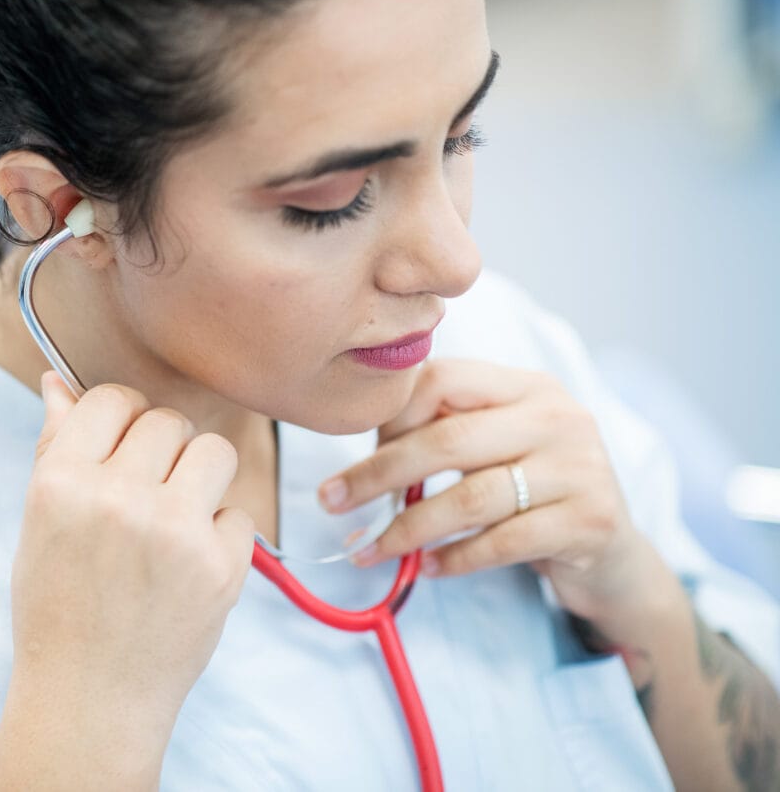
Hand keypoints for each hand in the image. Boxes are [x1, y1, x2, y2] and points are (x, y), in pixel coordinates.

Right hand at [10, 371, 255, 726]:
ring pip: (215, 451)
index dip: (121, 420)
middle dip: (163, 452)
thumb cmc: (58, 609)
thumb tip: (57, 381)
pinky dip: (220, 536)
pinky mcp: (221, 567)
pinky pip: (238, 513)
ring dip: (202, 478)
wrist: (91, 700)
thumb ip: (55, 448)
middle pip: (168, 422)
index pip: (111, 400)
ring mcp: (174, 532)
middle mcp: (118, 499)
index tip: (122, 449)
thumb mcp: (39, 525)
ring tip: (177, 518)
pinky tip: (188, 568)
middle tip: (148, 496)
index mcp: (61, 482)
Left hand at [318, 358, 647, 621]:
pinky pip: (501, 543)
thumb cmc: (535, 495)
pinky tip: (426, 568)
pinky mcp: (589, 522)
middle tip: (332, 501)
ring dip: (408, 528)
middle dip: (377, 474)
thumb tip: (363, 458)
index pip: (443, 379)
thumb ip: (445, 434)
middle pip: (448, 441)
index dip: (392, 416)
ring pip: (471, 498)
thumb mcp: (496, 449)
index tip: (356, 454)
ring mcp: (580, 469)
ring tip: (369, 549)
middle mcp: (559, 417)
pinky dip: (455, 558)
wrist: (614, 557)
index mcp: (528, 386)